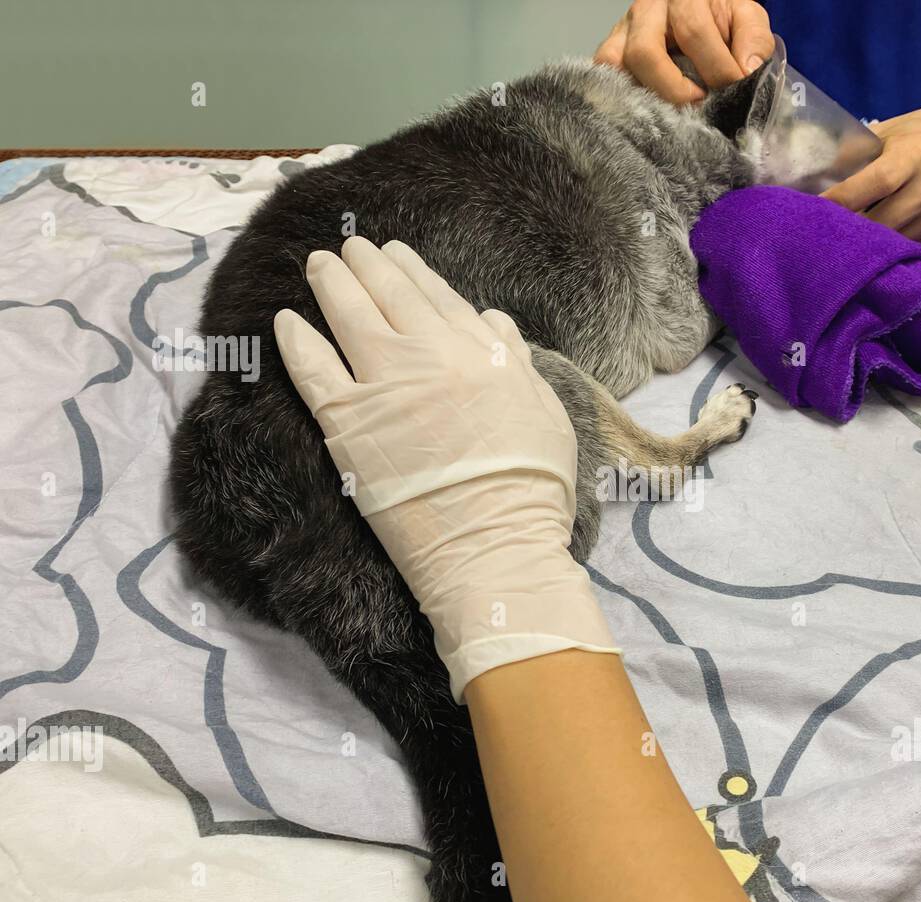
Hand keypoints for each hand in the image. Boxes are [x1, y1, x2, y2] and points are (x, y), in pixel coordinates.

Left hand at [274, 236, 619, 701]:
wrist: (493, 545)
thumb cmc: (532, 490)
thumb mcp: (547, 414)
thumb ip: (517, 361)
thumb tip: (493, 320)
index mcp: (481, 353)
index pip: (438, 298)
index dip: (413, 272)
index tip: (396, 256)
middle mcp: (430, 356)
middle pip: (389, 295)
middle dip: (366, 264)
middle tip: (348, 249)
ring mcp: (384, 385)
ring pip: (347, 316)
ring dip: (330, 283)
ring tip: (317, 264)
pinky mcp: (346, 421)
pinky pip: (311, 368)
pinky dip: (296, 340)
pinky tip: (284, 321)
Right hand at [594, 0, 773, 104]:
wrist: (699, 15)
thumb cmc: (721, 22)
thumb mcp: (746, 20)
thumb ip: (754, 40)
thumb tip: (747, 71)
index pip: (693, 31)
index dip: (715, 68)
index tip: (734, 91)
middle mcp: (647, 9)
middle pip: (644, 51)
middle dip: (674, 88)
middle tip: (700, 105)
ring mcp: (623, 31)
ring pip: (616, 64)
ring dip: (646, 94)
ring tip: (674, 112)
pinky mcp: (611, 51)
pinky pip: (604, 74)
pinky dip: (621, 95)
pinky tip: (649, 111)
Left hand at [823, 99, 920, 247]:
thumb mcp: (891, 130)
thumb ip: (856, 153)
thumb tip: (815, 179)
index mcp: (918, 152)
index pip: (876, 182)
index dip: (843, 199)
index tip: (813, 211)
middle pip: (882, 221)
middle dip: (851, 230)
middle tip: (824, 232)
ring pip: (896, 241)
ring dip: (870, 243)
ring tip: (849, 238)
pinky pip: (915, 247)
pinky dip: (895, 246)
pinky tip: (883, 239)